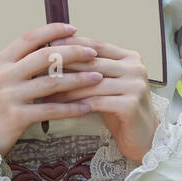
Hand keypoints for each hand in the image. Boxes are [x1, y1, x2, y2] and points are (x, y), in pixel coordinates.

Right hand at [0, 22, 99, 154]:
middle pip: (45, 56)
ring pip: (52, 82)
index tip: (73, 29)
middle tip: (93, 53)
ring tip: (98, 77)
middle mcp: (2, 75)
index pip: (29, 38)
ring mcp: (9, 96)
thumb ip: (16, 64)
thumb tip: (47, 48)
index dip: (53, 31)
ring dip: (79, 79)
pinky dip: (72, 108)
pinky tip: (87, 107)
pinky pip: (51, 110)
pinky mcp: (16, 117)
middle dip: (73, 52)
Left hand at [46, 35, 157, 162]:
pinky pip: (97, 101)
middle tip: (39, 68)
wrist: (143, 137)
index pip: (96, 46)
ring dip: (66, 87)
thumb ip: (91, 69)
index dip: (72, 44)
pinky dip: (76, 104)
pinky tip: (61, 107)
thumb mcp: (107, 84)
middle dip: (64, 65)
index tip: (48, 45)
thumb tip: (57, 55)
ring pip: (92, 82)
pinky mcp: (131, 104)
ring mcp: (135, 85)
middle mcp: (136, 67)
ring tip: (44, 91)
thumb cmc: (120, 109)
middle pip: (92, 62)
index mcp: (129, 57)